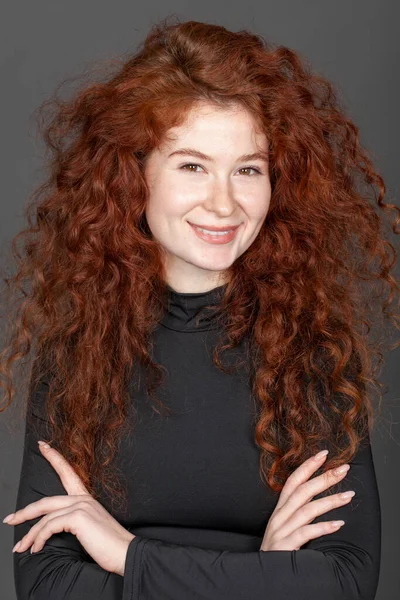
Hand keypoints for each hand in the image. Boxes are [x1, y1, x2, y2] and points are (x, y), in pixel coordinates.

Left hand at [4, 441, 134, 575]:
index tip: (43, 445)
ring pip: (44, 517)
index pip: (67, 472)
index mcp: (86, 498)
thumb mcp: (89, 529)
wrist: (125, 552)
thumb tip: (52, 529)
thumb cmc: (109, 545)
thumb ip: (73, 522)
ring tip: (20, 547)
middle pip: (45, 501)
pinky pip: (48, 527)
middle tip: (9, 519)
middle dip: (24, 512)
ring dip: (29, 535)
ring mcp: (80, 505)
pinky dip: (38, 539)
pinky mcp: (77, 516)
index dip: (54, 457)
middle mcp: (83, 498)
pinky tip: (36, 549)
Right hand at [260, 450, 354, 550]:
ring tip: (349, 496)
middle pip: (302, 491)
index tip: (324, 455)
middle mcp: (279, 516)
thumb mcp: (284, 526)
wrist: (261, 575)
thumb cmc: (277, 549)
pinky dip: (323, 528)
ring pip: (307, 510)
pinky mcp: (285, 546)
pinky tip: (338, 524)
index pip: (293, 481)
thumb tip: (316, 494)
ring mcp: (281, 531)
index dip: (307, 466)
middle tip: (343, 469)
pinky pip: (306, 533)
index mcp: (279, 509)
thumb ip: (297, 510)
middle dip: (324, 478)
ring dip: (330, 501)